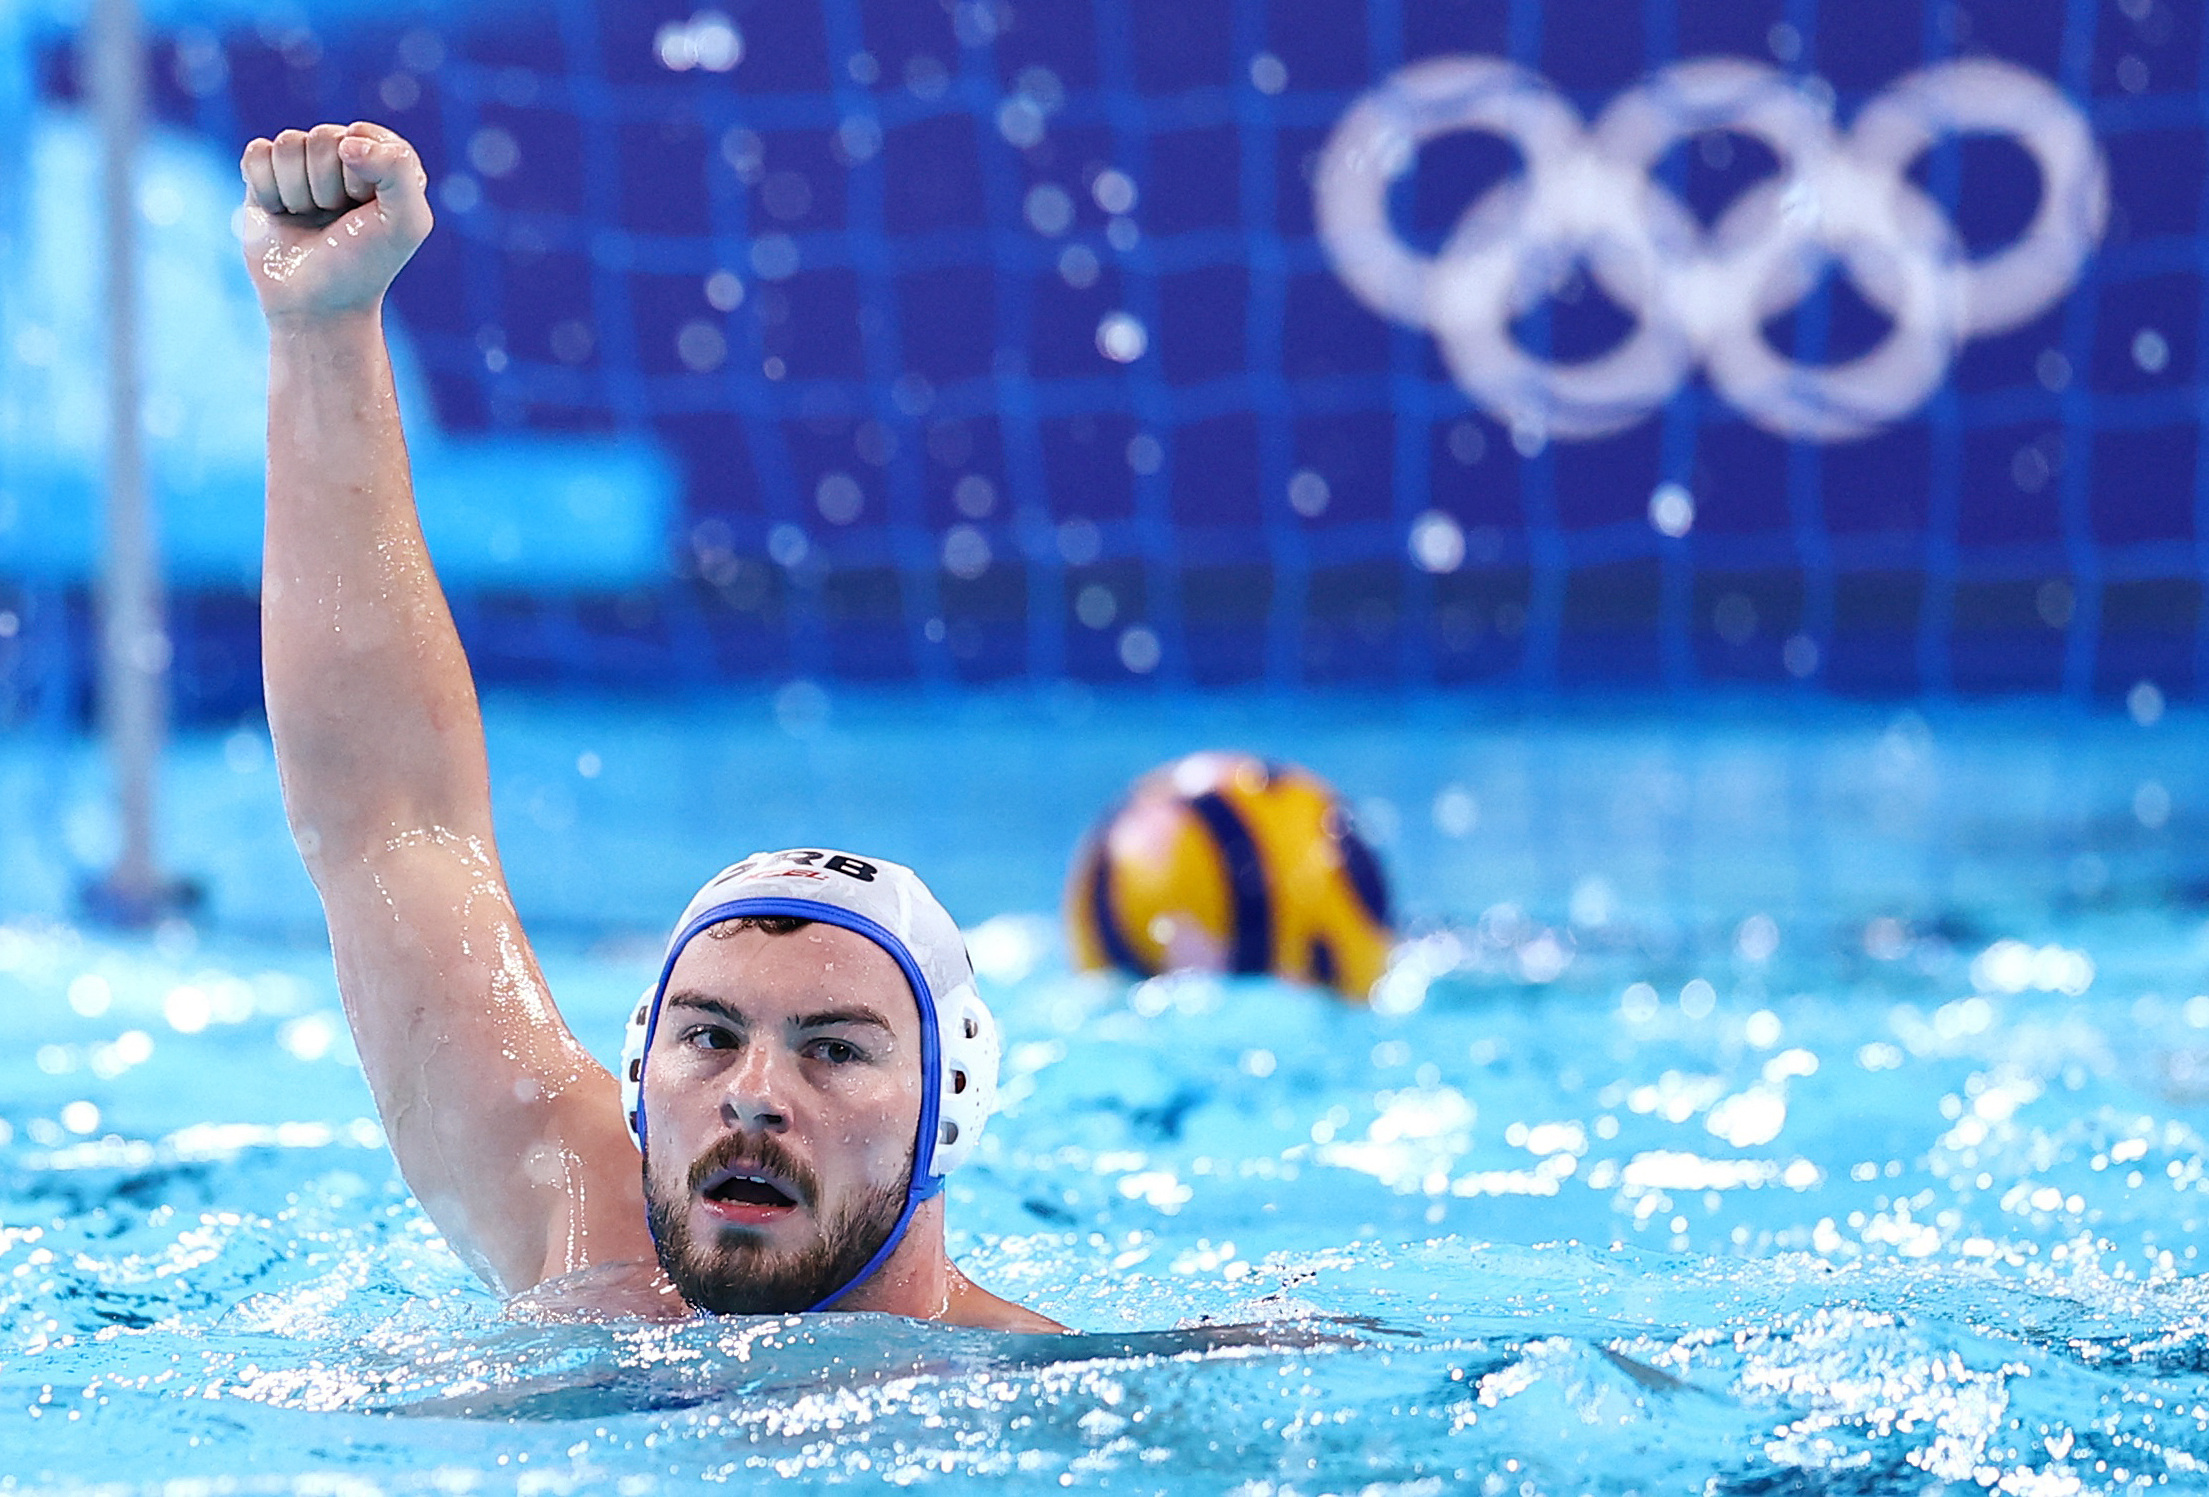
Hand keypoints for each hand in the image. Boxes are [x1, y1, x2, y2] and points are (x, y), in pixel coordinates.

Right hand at [240, 122, 433, 323]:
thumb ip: (399, 169)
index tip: (368, 207)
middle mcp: (345, 159)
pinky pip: (257, 153)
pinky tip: (282, 214)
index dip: (363, 173)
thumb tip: (347, 140)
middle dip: (327, 186)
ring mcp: (303, 166)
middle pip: (323, 136)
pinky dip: (267, 189)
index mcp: (385, 162)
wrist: (316, 305)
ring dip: (298, 191)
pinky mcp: (266, 177)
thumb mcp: (406, 223)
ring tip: (310, 219)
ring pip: (288, 143)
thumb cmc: (365, 265)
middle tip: (336, 220)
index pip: (364, 134)